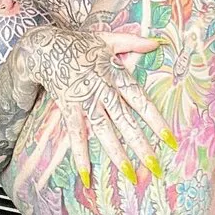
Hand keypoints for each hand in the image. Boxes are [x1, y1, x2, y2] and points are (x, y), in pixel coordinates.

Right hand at [18, 25, 175, 187]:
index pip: (140, 101)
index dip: (156, 121)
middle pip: (125, 121)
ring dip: (117, 154)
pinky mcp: (68, 108)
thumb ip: (134, 42)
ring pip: (103, 130)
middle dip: (141, 145)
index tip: (171, 141)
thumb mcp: (108, 38)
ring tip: (129, 175)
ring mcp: (85, 101)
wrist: (44, 47)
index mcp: (116, 74)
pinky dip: (80, 155)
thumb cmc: (78, 43)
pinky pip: (75, 134)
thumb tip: (158, 42)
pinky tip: (86, 175)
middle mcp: (103, 90)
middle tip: (156, 168)